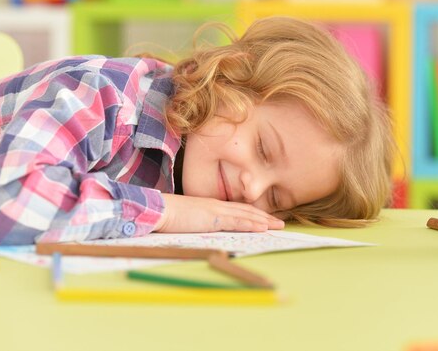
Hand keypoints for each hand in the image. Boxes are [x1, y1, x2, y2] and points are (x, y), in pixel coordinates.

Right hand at [154, 194, 284, 232]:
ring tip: (278, 225)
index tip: (265, 219)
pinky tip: (263, 228)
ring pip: (245, 216)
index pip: (237, 210)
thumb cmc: (167, 216)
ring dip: (263, 221)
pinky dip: (251, 224)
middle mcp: (216, 205)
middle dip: (264, 217)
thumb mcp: (187, 219)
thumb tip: (205, 231)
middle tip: (279, 223)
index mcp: (211, 206)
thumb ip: (199, 223)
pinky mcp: (213, 219)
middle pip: (246, 211)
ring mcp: (216, 211)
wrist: (157, 210)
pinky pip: (236, 222)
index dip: (253, 214)